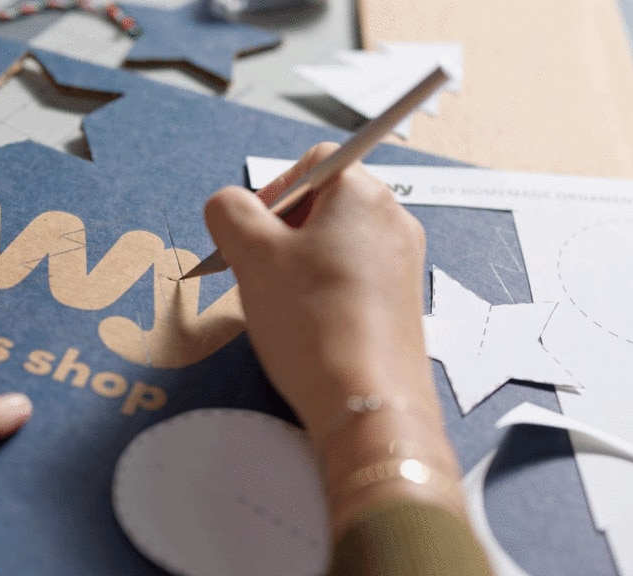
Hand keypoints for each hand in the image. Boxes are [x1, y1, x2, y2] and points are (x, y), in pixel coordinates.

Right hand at [205, 143, 462, 533]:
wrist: (366, 402)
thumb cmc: (312, 321)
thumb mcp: (252, 255)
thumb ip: (229, 212)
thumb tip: (228, 205)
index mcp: (362, 194)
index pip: (312, 163)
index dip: (272, 191)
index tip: (252, 234)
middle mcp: (393, 220)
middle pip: (324, 203)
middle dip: (282, 232)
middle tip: (258, 271)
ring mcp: (403, 263)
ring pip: (335, 243)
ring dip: (298, 264)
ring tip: (281, 303)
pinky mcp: (402, 302)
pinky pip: (353, 277)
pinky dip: (323, 290)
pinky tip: (307, 324)